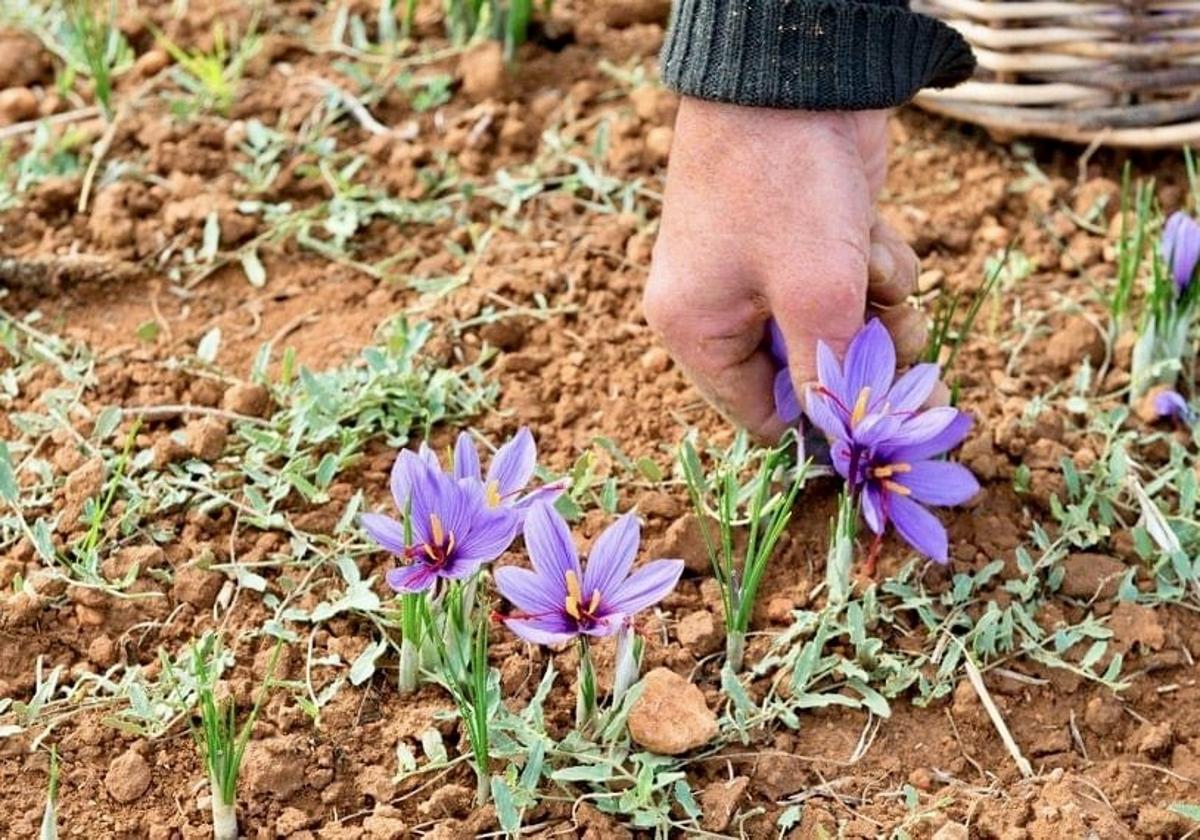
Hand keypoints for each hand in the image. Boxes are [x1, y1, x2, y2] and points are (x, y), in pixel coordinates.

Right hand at [645, 98, 924, 439]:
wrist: (797, 71)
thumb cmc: (784, 184)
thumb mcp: (812, 293)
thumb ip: (827, 375)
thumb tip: (841, 435)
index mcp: (697, 330)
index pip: (759, 416)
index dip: (820, 424)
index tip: (876, 421)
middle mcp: (724, 306)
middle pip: (807, 373)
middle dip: (859, 357)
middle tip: (900, 343)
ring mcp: (767, 270)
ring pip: (841, 326)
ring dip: (876, 308)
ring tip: (877, 273)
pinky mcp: (810, 240)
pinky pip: (852, 283)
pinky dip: (873, 266)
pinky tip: (871, 231)